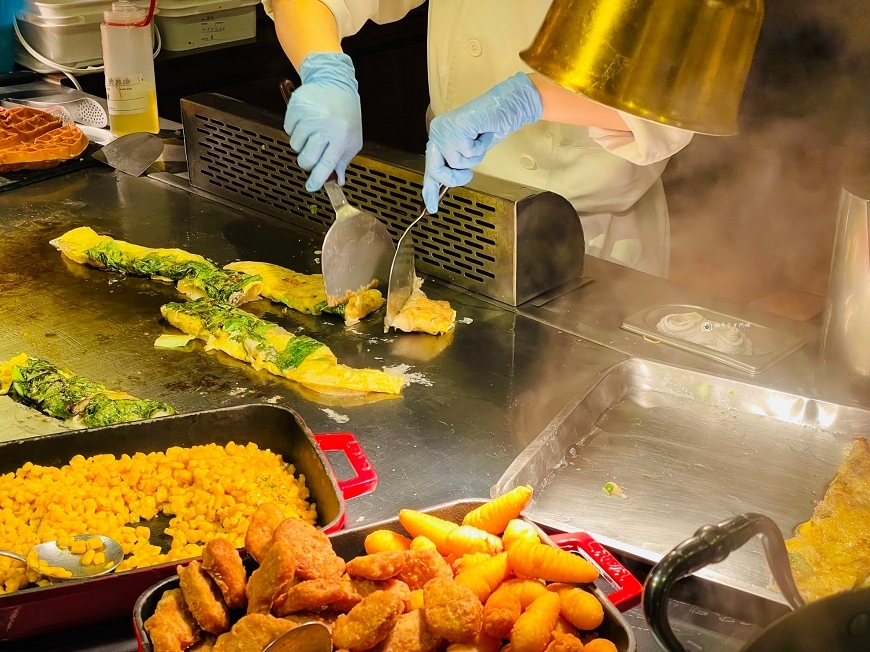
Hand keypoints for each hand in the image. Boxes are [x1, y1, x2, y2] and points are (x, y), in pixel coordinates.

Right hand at [284, 52, 361, 191]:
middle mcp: (325, 126)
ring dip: (301, 144)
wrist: (335, 83)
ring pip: (295, 145)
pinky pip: (287, 129)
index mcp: (341, 136)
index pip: (327, 164)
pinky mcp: (296, 107)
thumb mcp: (352, 138)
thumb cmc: (345, 113)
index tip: (311, 187)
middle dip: (307, 162)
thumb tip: (338, 180)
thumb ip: (344, 160)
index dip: (317, 179)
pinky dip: (294, 130)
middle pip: (307, 158)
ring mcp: (309, 116)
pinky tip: (305, 122)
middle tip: (312, 155)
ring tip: (312, 133)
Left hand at [422, 72, 542, 212]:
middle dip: (454, 177)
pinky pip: (469, 153)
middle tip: (468, 175)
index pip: (430, 169)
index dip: (430, 189)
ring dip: (474, 157)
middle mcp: (437, 132)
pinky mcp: (457, 128)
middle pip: (436, 170)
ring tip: (479, 140)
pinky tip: (482, 134)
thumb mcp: (469, 152)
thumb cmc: (490, 127)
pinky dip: (481, 147)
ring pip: (457, 163)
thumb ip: (456, 164)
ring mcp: (445, 130)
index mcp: (438, 137)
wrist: (505, 107)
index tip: (432, 208)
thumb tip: (448, 183)